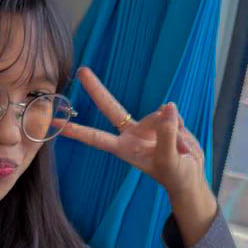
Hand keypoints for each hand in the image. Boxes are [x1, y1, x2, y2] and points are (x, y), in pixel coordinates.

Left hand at [59, 66, 205, 194]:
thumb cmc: (175, 175)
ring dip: (174, 132)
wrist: (191, 176)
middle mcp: (131, 134)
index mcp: (124, 148)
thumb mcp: (169, 160)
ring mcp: (147, 126)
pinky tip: (184, 143)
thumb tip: (167, 107)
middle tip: (81, 70)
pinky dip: (182, 128)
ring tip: (182, 151)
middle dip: (96, 89)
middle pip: (111, 108)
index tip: (56, 123)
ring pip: (159, 115)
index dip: (77, 131)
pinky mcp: (164, 120)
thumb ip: (166, 134)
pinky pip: (173, 115)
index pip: (96, 138)